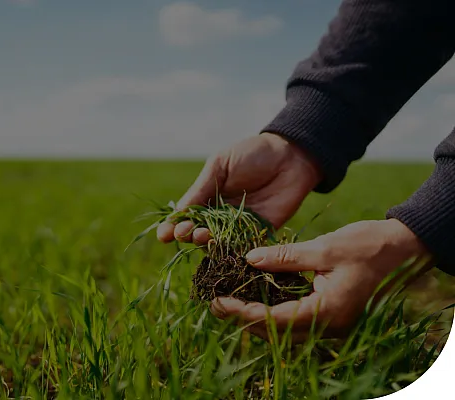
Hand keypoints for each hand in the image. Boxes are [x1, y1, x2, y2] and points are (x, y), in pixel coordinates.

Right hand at [156, 133, 321, 245]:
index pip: (186, 215)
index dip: (173, 226)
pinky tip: (224, 251)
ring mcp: (239, 225)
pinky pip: (244, 245)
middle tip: (183, 233)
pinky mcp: (260, 232)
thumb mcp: (220, 166)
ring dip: (207, 242)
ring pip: (218, 241)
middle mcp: (220, 214)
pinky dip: (233, 251)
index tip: (163, 234)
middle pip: (198, 231)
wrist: (291, 155)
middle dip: (187, 234)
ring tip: (200, 236)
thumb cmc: (252, 154)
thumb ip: (201, 189)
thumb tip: (179, 211)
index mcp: (208, 196)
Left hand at [209, 219, 431, 341]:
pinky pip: (293, 320)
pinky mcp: (327, 314)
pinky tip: (252, 297)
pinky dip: (270, 311)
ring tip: (226, 302)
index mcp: (328, 311)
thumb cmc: (365, 245)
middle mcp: (328, 325)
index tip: (219, 301)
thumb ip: (285, 256)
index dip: (244, 313)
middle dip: (242, 319)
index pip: (276, 320)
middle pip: (276, 332)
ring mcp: (329, 323)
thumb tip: (248, 260)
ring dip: (254, 318)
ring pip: (282, 330)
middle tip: (214, 302)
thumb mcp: (323, 247)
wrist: (397, 247)